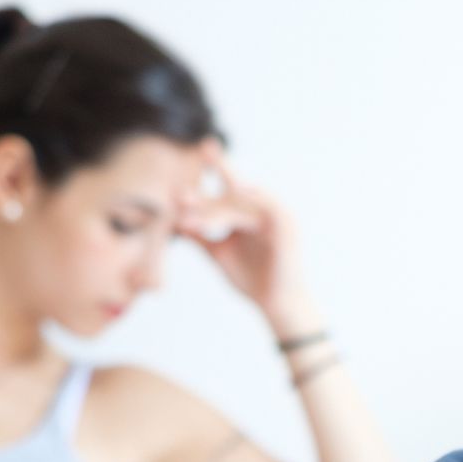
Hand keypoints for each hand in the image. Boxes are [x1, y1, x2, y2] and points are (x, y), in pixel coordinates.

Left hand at [174, 137, 306, 321]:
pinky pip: (268, 204)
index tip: (194, 154)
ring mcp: (277, 215)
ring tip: (192, 220)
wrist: (279, 307)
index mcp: (250, 214)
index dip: (213, 168)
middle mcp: (264, 210)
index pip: (228, 187)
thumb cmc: (254, 282)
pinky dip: (252, 195)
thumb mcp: (220, 254)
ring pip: (242, 203)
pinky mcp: (287, 224)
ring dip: (216, 210)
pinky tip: (235, 190)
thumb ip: (202, 236)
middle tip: (180, 197)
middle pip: (231, 193)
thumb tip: (175, 220)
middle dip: (205, 196)